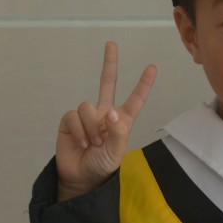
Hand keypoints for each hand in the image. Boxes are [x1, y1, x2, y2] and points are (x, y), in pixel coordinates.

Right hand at [55, 41, 156, 201]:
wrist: (81, 178)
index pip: (135, 100)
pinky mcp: (70, 121)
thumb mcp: (116, 152)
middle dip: (109, 63)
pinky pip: (74, 115)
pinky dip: (79, 130)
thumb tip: (111, 111)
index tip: (152, 68)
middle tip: (111, 44)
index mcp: (122, 121)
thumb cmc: (102, 166)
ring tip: (92, 144)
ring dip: (91, 127)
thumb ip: (118, 132)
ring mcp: (87, 116)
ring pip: (87, 106)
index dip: (143, 85)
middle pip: (107, 83)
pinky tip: (80, 142)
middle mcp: (105, 114)